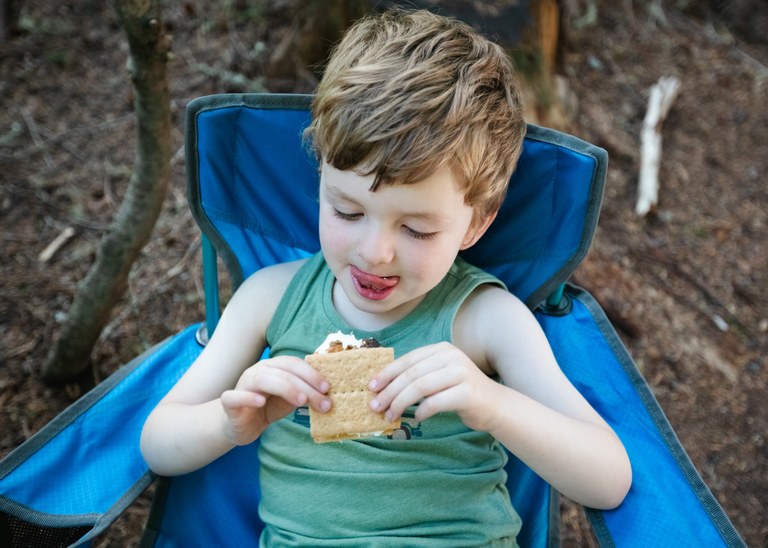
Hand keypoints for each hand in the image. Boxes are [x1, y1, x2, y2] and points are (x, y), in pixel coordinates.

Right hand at [219, 356, 329, 444]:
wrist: (240, 425)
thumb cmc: (267, 408)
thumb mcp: (290, 400)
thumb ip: (304, 394)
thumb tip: (327, 394)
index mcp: (273, 367)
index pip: (293, 363)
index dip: (311, 373)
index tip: (327, 388)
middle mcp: (257, 371)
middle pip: (283, 372)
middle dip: (306, 386)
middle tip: (322, 402)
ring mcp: (242, 384)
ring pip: (263, 379)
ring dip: (285, 388)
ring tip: (301, 400)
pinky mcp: (229, 402)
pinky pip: (234, 396)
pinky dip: (248, 397)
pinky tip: (261, 402)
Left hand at [368, 342, 501, 431]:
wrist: (495, 405)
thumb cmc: (460, 392)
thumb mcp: (439, 376)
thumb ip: (418, 375)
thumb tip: (382, 387)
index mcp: (441, 349)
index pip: (407, 360)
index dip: (387, 374)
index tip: (371, 387)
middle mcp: (451, 357)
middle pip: (411, 375)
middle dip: (389, 391)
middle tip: (375, 406)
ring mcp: (461, 373)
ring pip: (420, 387)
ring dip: (400, 403)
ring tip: (390, 415)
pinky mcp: (468, 393)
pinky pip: (436, 402)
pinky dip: (422, 411)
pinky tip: (417, 418)